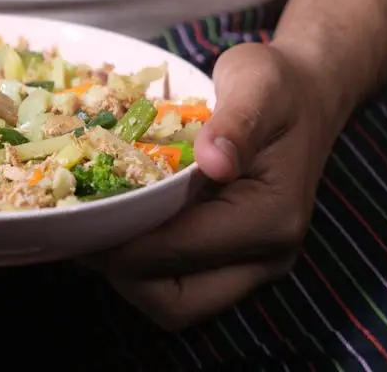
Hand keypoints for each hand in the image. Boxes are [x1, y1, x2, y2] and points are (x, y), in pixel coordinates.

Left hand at [89, 43, 338, 329]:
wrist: (306, 95)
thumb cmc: (277, 87)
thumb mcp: (257, 85)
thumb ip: (235, 123)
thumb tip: (213, 161)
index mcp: (269, 218)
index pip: (179, 251)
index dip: (124, 242)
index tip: (80, 218)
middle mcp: (266, 256)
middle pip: (175, 302)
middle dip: (120, 273)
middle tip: (80, 229)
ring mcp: (250, 264)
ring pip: (173, 302)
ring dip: (126, 274)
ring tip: (92, 228)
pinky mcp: (233, 259)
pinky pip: (179, 282)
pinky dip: (141, 264)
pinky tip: (116, 224)